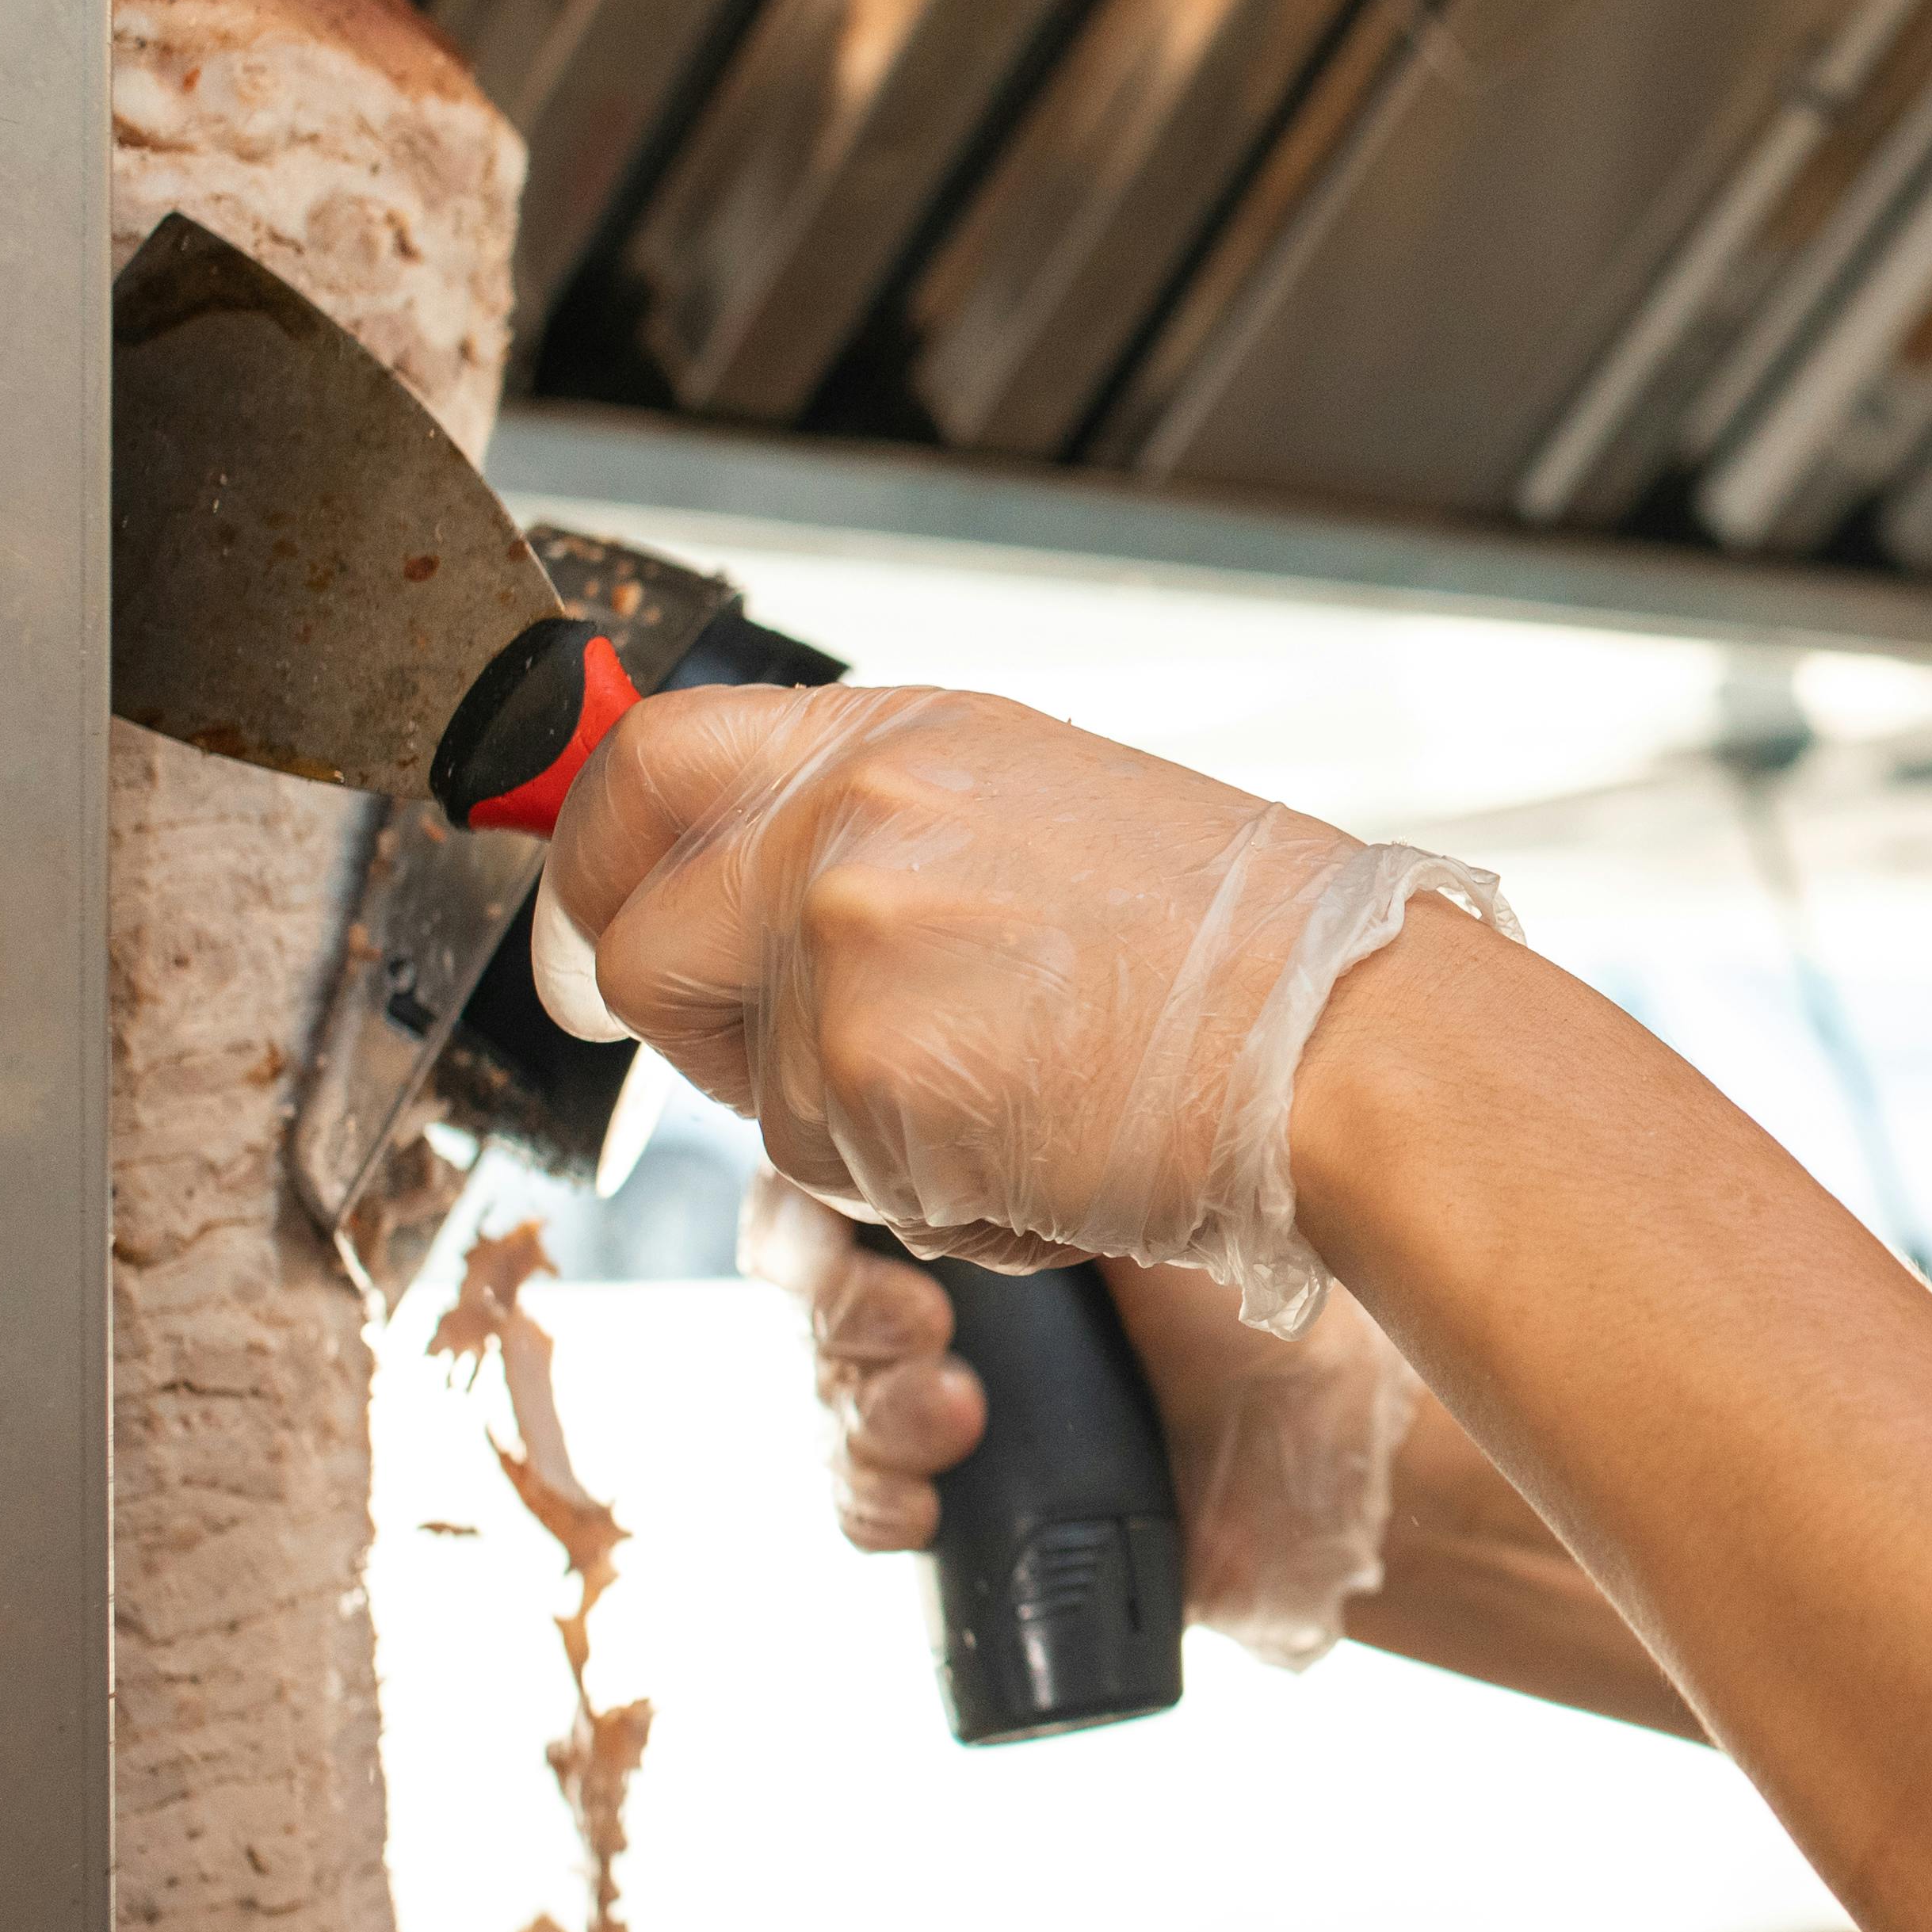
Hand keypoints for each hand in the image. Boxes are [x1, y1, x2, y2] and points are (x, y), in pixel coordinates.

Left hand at [533, 685, 1502, 1333]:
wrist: (1340, 1044)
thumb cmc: (1242, 952)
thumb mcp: (1044, 811)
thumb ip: (884, 834)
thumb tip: (751, 898)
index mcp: (898, 737)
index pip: (647, 760)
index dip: (591, 859)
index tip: (601, 929)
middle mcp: (846, 818)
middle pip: (639, 941)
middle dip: (692, 1035)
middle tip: (800, 1079)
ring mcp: (843, 946)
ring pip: (751, 1093)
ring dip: (854, 1131)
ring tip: (1019, 1103)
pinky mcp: (863, 1078)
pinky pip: (835, 1177)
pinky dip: (925, 1194)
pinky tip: (1044, 1155)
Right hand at [740, 1176, 1420, 1666]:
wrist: (1331, 1429)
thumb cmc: (1261, 1266)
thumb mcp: (1145, 1164)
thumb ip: (1030, 1130)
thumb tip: (932, 1099)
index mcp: (970, 1175)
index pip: (823, 1179)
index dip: (808, 1216)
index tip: (850, 1230)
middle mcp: (947, 1278)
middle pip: (815, 1296)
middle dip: (848, 1318)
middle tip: (926, 1329)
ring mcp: (949, 1388)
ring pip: (831, 1398)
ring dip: (866, 1415)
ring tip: (957, 1418)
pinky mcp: (975, 1493)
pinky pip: (868, 1500)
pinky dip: (875, 1502)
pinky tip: (925, 1505)